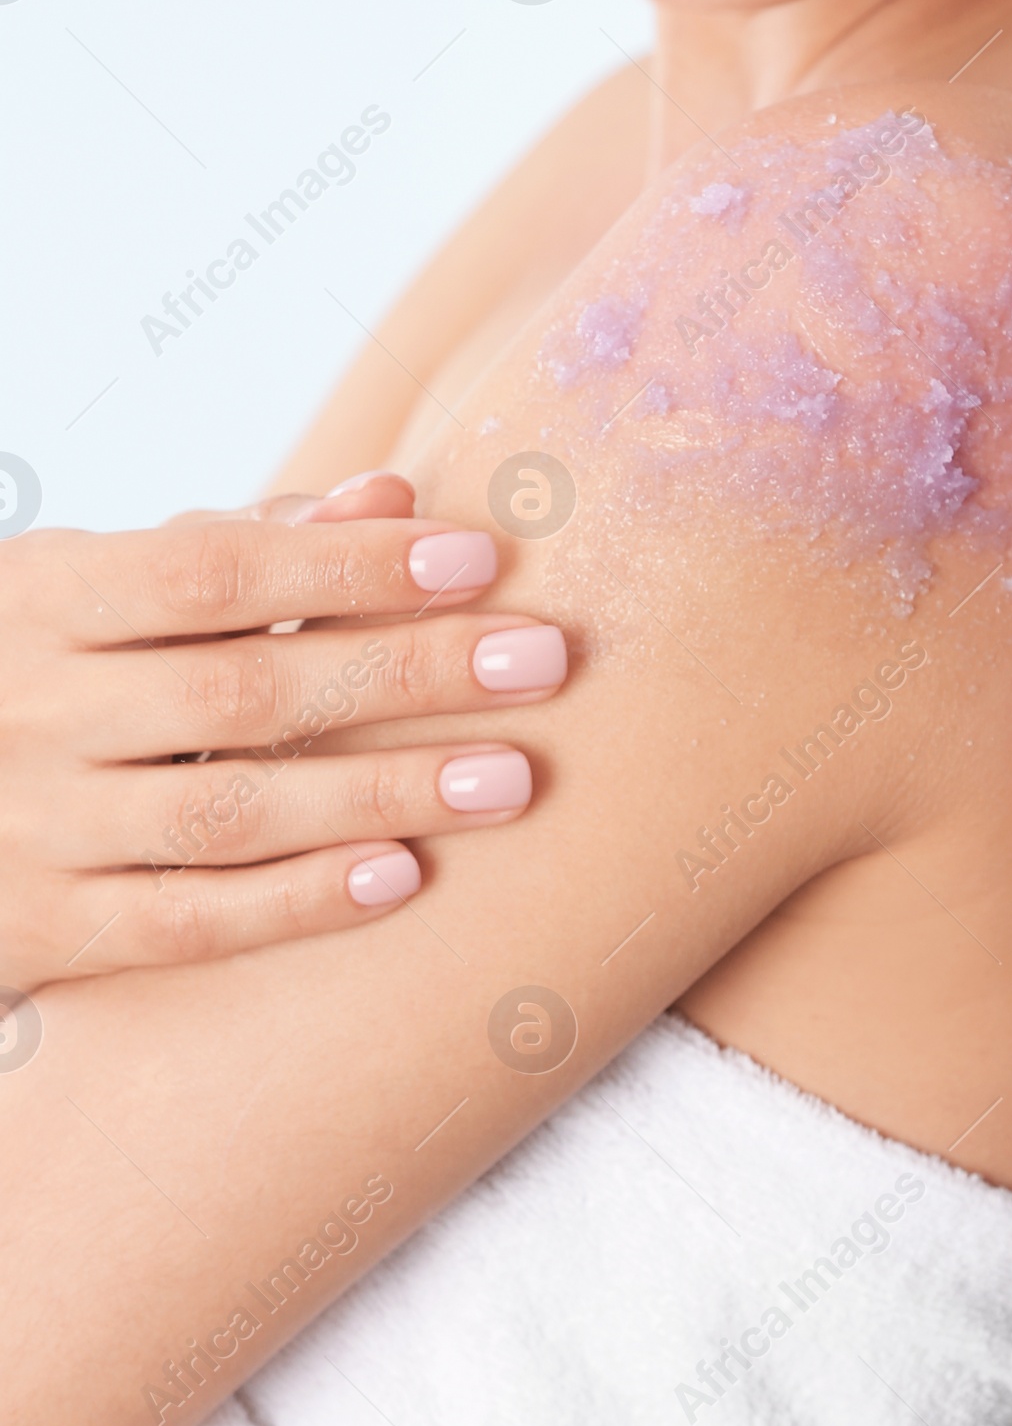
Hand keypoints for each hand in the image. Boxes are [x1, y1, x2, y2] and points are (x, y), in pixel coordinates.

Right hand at [0, 473, 566, 995]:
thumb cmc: (21, 672)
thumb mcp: (87, 588)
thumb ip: (236, 545)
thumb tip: (392, 494)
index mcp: (40, 596)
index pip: (214, 570)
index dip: (351, 565)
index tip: (481, 560)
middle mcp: (30, 709)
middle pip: (245, 690)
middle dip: (406, 674)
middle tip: (545, 663)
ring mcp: (32, 827)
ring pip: (228, 813)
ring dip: (381, 792)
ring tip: (511, 779)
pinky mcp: (41, 932)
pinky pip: (185, 922)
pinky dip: (295, 899)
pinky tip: (400, 876)